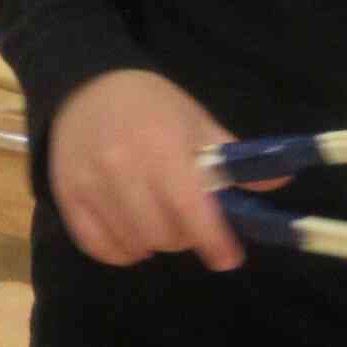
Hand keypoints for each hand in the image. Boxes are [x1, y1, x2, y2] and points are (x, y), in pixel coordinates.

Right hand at [48, 69, 240, 271]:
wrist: (85, 87)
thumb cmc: (151, 106)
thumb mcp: (197, 122)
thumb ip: (234, 160)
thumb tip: (279, 183)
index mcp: (162, 146)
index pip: (191, 208)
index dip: (213, 240)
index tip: (228, 258)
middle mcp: (122, 166)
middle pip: (162, 234)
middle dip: (184, 237)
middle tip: (187, 224)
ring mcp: (90, 183)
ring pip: (132, 244)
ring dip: (153, 244)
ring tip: (158, 224)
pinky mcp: (66, 196)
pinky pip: (97, 246)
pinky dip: (119, 251)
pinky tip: (130, 234)